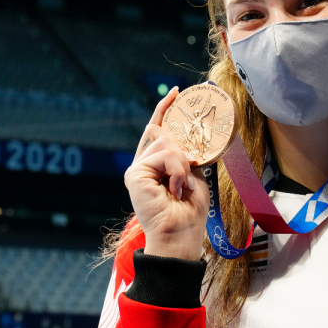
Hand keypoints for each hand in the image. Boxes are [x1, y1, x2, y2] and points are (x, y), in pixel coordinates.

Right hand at [124, 87, 209, 260]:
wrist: (181, 234)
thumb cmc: (189, 211)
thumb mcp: (192, 174)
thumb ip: (182, 154)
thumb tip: (170, 132)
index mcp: (155, 165)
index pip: (157, 129)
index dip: (165, 110)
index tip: (177, 92)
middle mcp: (142, 165)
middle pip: (163, 134)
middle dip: (183, 150)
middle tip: (187, 176)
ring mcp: (137, 170)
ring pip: (166, 144)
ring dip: (182, 164)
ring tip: (181, 187)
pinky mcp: (135, 175)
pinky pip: (164, 156)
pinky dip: (177, 170)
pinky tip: (175, 189)